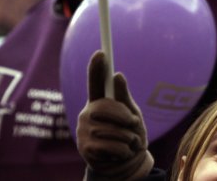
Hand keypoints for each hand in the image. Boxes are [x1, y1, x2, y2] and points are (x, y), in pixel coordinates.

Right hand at [77, 51, 153, 180]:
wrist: (124, 164)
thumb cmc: (128, 135)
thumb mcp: (132, 115)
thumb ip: (124, 98)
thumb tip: (117, 76)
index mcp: (99, 102)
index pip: (95, 83)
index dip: (97, 68)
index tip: (101, 52)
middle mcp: (88, 113)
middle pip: (107, 107)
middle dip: (126, 118)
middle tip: (133, 126)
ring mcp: (84, 131)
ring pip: (113, 130)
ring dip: (129, 139)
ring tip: (128, 143)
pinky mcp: (85, 148)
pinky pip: (113, 146)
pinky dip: (124, 151)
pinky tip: (120, 153)